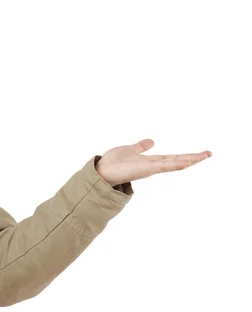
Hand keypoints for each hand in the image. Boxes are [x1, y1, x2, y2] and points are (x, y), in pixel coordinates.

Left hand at [95, 139, 210, 186]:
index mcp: (151, 161)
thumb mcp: (131, 149)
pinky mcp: (146, 169)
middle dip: (193, 158)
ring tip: (204, 155)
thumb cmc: (114, 162)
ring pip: (174, 163)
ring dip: (189, 159)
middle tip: (209, 153)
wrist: (102, 171)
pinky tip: (186, 161)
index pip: (172, 158)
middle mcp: (153, 166)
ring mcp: (151, 168)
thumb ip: (141, 146)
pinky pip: (163, 166)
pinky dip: (175, 164)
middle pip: (177, 161)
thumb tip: (152, 141)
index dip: (186, 156)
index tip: (200, 153)